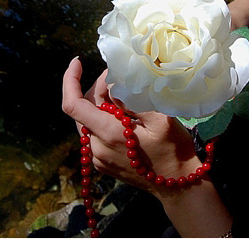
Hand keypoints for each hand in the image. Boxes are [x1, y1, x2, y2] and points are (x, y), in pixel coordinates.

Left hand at [61, 57, 201, 196]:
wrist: (178, 187)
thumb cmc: (173, 150)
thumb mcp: (160, 119)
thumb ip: (133, 100)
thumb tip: (114, 84)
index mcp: (108, 134)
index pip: (73, 105)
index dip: (70, 80)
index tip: (78, 62)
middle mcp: (96, 148)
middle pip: (82, 109)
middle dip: (96, 88)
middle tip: (120, 78)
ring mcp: (97, 158)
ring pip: (87, 121)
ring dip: (100, 103)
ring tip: (124, 94)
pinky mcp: (102, 163)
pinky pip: (95, 134)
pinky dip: (104, 118)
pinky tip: (124, 115)